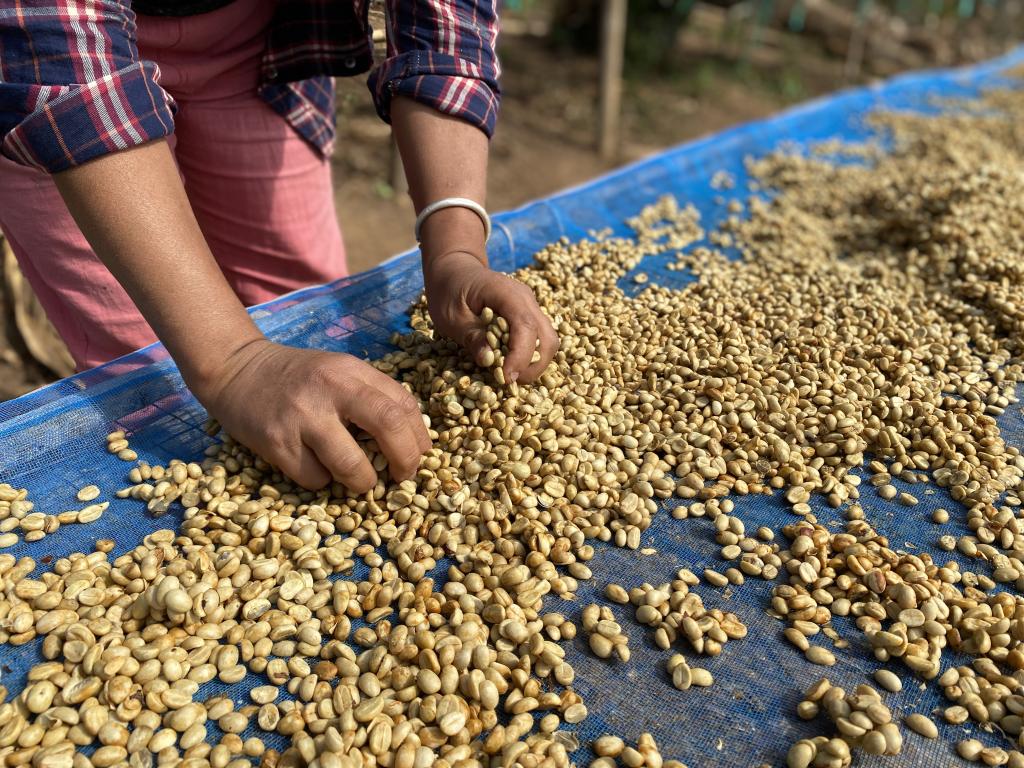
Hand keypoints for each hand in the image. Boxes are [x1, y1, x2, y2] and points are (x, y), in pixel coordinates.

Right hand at [193, 339, 430, 490]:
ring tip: (360, 479)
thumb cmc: (299, 378)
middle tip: (403, 476)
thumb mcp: (339, 371)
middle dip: (405, 460)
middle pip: (388, 426)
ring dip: (364, 482)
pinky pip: (315, 479)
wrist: (237, 370)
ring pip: (352, 465)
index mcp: (351, 371)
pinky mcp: (276, 443)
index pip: (403, 405)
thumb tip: (412, 440)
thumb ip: (374, 396)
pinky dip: (323, 482)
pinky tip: (315, 466)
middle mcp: (330, 389)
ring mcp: (302, 417)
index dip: (419, 437)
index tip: (420, 456)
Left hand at [423, 251, 558, 382]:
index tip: (506, 377)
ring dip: (535, 363)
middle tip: (510, 381)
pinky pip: (539, 339)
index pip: (525, 326)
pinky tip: (511, 365)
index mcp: (505, 292)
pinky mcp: (529, 316)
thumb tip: (488, 360)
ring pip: (548, 340)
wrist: (455, 271)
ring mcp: (530, 306)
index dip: (520, 355)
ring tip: (510, 376)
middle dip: (534, 365)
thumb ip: (471, 337)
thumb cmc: (449, 292)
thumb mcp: (450, 317)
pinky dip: (530, 356)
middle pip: (546, 336)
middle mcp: (525, 298)